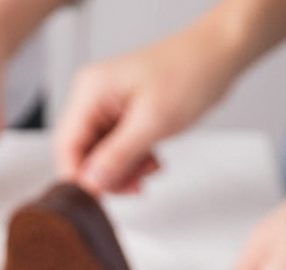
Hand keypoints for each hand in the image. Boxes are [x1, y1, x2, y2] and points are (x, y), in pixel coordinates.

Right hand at [55, 20, 236, 193]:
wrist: (219, 55)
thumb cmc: (191, 72)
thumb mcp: (153, 122)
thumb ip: (118, 156)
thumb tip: (92, 183)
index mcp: (91, 92)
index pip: (66, 147)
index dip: (79, 178)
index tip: (100, 197)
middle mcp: (92, 98)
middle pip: (80, 155)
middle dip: (106, 176)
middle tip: (133, 186)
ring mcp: (106, 107)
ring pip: (98, 157)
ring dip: (122, 172)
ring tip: (148, 170)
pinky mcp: (120, 116)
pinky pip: (114, 151)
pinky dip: (131, 162)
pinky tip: (150, 161)